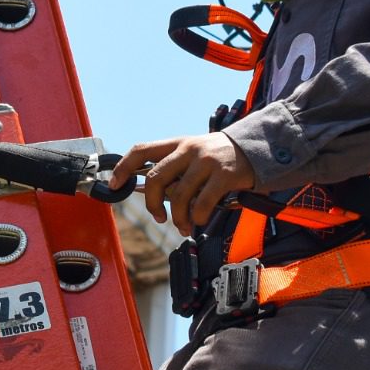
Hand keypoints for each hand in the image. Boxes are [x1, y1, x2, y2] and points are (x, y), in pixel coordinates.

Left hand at [108, 133, 253, 235]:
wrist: (255, 148)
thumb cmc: (218, 157)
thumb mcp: (192, 154)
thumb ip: (172, 170)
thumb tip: (148, 194)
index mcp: (176, 143)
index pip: (141, 150)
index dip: (123, 167)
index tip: (114, 185)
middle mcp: (188, 149)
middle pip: (154, 178)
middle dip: (151, 203)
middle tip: (158, 217)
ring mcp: (206, 161)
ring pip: (178, 196)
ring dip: (177, 218)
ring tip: (184, 226)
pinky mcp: (224, 174)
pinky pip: (202, 203)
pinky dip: (197, 218)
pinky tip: (200, 221)